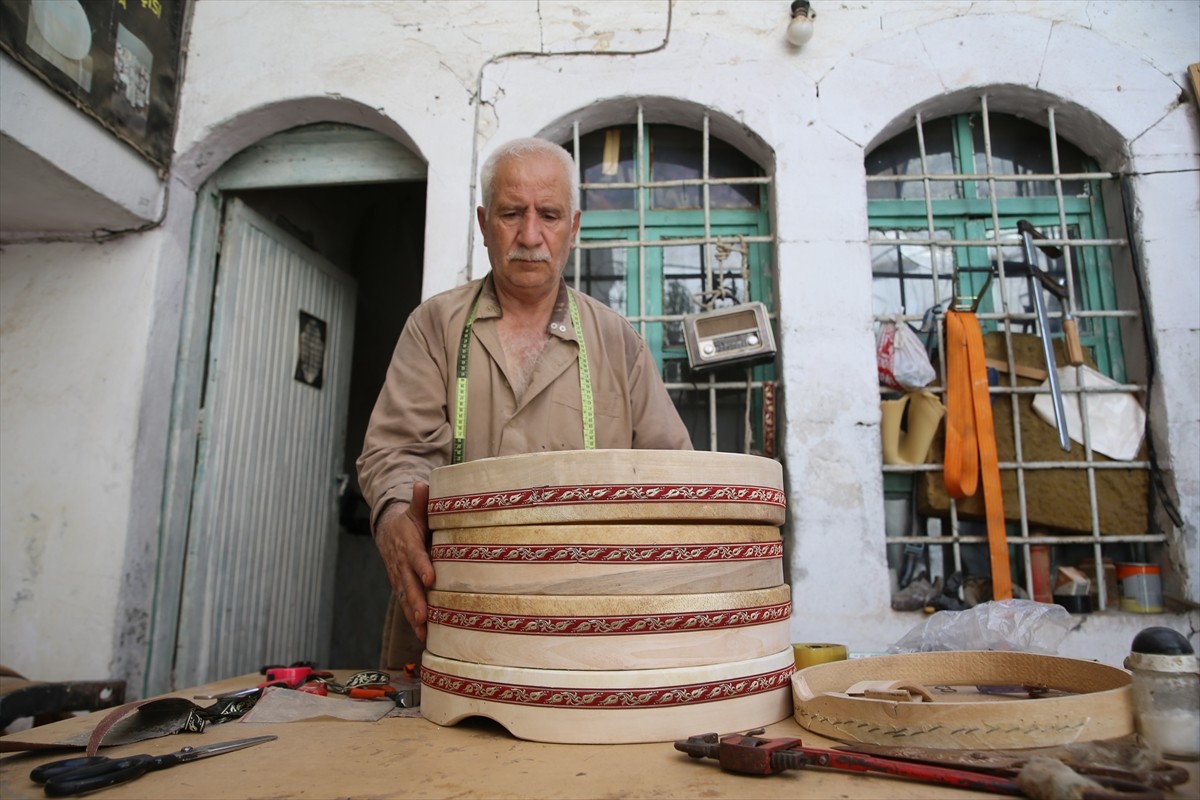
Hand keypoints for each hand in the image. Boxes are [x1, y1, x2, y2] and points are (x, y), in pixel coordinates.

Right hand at [374, 481, 433, 640]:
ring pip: (406, 597)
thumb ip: (421, 500)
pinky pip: (406, 603)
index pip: (415, 556)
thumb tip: (423, 484)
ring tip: (423, 629)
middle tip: (424, 615)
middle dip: (416, 600)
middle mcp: (401, 563)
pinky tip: (423, 634)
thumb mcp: (415, 509)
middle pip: (409, 583)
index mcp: (407, 543)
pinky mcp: (401, 585)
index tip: (431, 578)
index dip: (422, 567)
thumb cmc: (409, 520)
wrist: (388, 530)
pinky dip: (412, 618)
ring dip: (413, 614)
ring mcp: (399, 576)